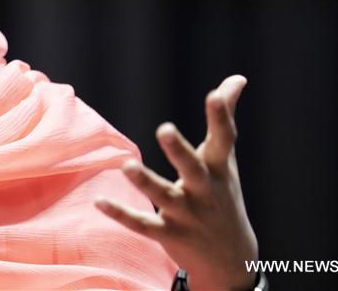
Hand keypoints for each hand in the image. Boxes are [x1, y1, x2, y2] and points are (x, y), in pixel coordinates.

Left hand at [94, 75, 257, 290]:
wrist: (233, 259)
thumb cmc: (223, 195)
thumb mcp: (226, 159)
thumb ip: (225, 118)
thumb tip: (238, 78)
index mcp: (218, 169)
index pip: (223, 140)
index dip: (220, 118)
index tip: (214, 95)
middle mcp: (205, 191)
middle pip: (193, 169)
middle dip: (179, 151)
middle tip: (164, 129)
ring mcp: (187, 215)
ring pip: (164, 197)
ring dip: (145, 183)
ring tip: (126, 166)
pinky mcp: (168, 235)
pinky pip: (142, 224)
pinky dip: (121, 214)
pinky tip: (99, 201)